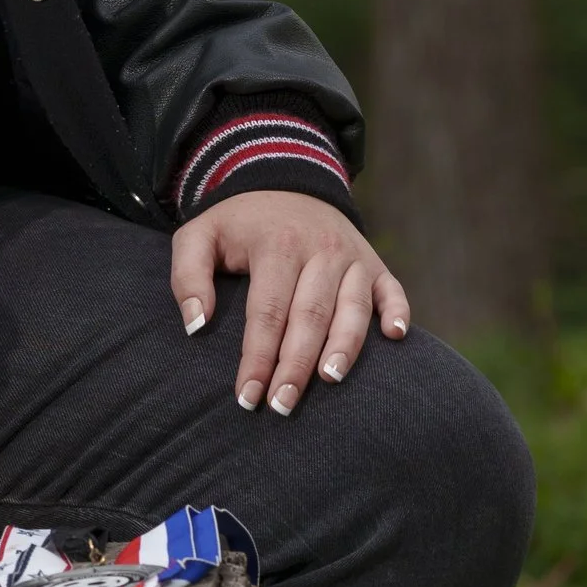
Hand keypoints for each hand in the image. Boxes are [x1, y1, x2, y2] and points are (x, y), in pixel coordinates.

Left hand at [170, 190, 408, 412]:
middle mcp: (320, 250)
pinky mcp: (374, 262)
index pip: (267, 312)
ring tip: (330, 381)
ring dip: (344, 347)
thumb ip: (187, 277)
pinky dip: (398, 312)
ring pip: (353, 308)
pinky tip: (396, 337)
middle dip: (297, 366)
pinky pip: (392, 289)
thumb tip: (196, 326)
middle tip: (282, 406)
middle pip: (311, 316)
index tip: (247, 397)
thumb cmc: (238, 224)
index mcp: (277, 245)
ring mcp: (352, 256)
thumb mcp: (199, 236)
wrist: (285, 181)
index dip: (258, 358)